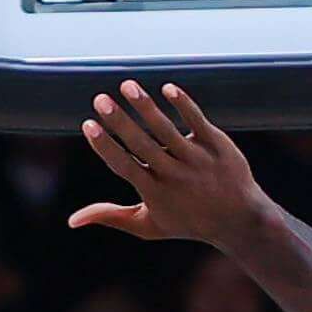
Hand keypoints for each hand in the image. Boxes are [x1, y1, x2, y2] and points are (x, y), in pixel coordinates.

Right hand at [69, 81, 273, 250]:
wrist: (239, 220)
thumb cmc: (187, 221)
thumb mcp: (149, 225)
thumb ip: (111, 216)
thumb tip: (71, 221)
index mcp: (155, 192)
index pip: (125, 166)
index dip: (105, 146)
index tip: (88, 124)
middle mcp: (175, 175)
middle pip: (143, 145)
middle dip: (120, 122)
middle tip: (100, 99)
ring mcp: (196, 159)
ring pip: (168, 130)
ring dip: (146, 107)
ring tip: (126, 85)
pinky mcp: (216, 145)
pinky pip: (197, 121)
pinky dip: (183, 104)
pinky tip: (167, 88)